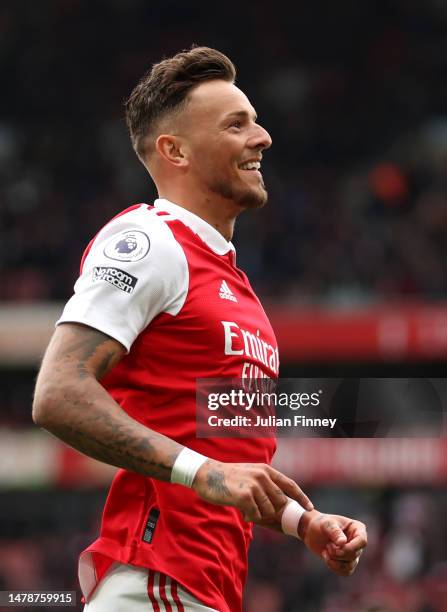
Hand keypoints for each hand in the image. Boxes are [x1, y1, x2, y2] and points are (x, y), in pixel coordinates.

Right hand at [192, 460, 312, 520]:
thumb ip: (265, 485)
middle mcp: (263, 476)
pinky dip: (249, 517)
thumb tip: (280, 504)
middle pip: (280, 502)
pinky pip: (255, 515)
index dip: (301, 497)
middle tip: (260, 514)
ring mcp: (254, 485)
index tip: (309, 508)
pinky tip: (241, 511)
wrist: (207, 475)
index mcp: (266, 470)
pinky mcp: (245, 496)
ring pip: (269, 511)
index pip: (290, 484)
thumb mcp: (251, 474)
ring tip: (247, 509)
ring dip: (259, 515)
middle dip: (273, 512)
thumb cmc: (229, 478)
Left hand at [299, 510, 366, 575]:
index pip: (362, 541)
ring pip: (350, 565)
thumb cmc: (320, 524)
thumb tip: (343, 542)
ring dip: (334, 560)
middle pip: (354, 554)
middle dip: (338, 552)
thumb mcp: (326, 525)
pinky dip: (334, 567)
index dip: (351, 547)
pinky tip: (326, 558)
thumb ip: (334, 532)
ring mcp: (354, 553)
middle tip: (327, 545)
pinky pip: (346, 572)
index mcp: (357, 528)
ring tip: (325, 550)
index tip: (338, 546)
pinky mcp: (347, 562)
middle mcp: (358, 542)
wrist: (312, 532)